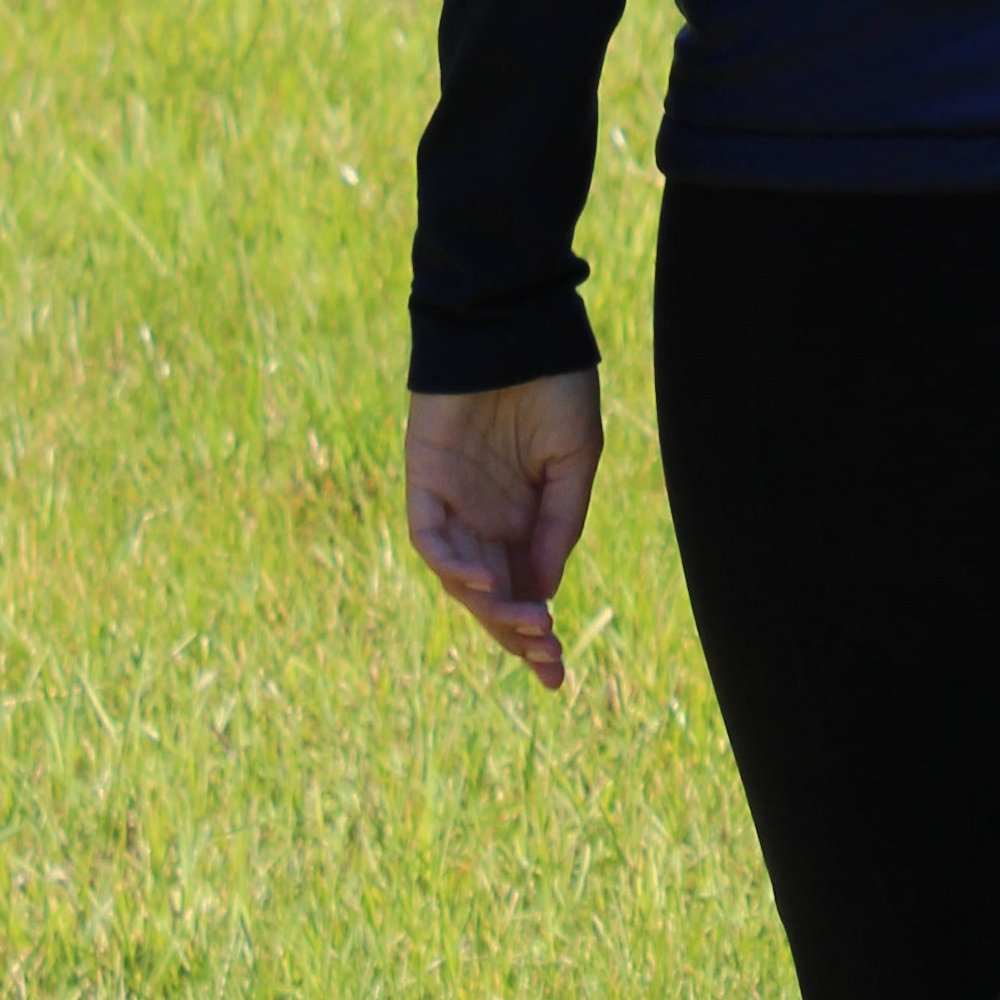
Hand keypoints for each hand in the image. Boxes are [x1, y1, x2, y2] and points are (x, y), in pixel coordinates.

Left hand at [405, 372, 602, 691]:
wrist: (517, 324)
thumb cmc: (553, 382)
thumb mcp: (575, 458)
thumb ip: (558, 523)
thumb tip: (542, 592)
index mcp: (523, 517)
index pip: (523, 591)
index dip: (534, 636)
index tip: (556, 675)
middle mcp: (484, 518)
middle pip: (490, 598)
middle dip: (516, 636)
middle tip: (546, 659)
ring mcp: (452, 502)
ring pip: (460, 579)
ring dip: (491, 609)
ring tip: (529, 625)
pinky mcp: (424, 480)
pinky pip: (429, 537)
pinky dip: (453, 565)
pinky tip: (486, 580)